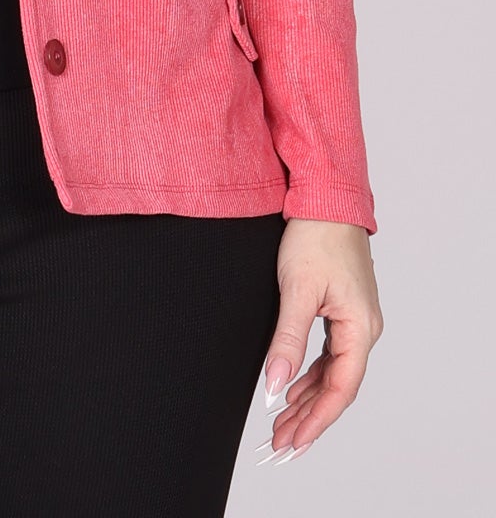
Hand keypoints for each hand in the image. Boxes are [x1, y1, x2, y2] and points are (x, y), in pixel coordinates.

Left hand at [255, 217, 382, 465]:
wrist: (325, 197)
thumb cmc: (315, 236)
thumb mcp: (296, 290)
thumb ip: (287, 341)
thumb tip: (275, 386)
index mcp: (361, 326)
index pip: (340, 388)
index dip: (316, 420)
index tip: (292, 442)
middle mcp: (365, 328)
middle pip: (338, 386)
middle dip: (309, 417)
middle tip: (280, 443)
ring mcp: (355, 320)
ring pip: (333, 372)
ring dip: (308, 398)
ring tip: (282, 423)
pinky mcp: (343, 310)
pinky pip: (330, 354)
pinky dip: (311, 374)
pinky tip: (293, 388)